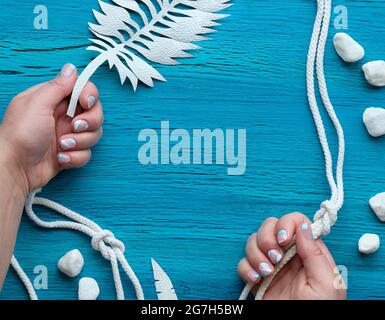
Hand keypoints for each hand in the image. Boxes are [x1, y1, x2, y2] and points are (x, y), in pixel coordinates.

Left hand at [0, 63, 103, 192]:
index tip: (85, 102)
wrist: (15, 169)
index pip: (83, 90)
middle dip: (90, 121)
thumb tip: (71, 68)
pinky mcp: (71, 152)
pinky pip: (87, 153)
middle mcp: (63, 116)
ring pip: (94, 134)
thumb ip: (57, 86)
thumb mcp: (37, 104)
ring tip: (62, 145)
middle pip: (95, 112)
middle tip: (74, 127)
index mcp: (54, 100)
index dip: (89, 95)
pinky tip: (60, 158)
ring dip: (80, 141)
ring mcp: (68, 135)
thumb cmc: (20, 135)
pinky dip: (75, 157)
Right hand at [238, 212, 345, 299]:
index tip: (284, 240)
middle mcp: (289, 254)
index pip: (296, 221)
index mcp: (309, 252)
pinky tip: (255, 280)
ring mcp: (271, 265)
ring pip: (253, 241)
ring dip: (255, 254)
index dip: (287, 224)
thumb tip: (303, 226)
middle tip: (274, 256)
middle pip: (270, 225)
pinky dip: (245, 268)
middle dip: (267, 237)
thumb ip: (315, 253)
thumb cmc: (317, 312)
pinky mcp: (257, 277)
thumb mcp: (326, 284)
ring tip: (265, 273)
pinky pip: (243, 261)